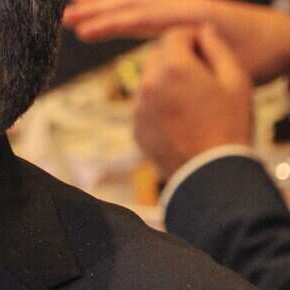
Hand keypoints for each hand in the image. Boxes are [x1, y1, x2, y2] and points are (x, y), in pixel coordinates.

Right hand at [64, 0, 289, 83]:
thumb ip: (197, 54)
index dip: (110, 24)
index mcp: (193, 15)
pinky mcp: (183, 12)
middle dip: (99, 9)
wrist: (281, 41)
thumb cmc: (260, 57)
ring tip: (76, 11)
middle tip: (66, 17)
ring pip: (137, 2)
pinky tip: (108, 12)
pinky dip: (123, 10)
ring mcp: (184, 6)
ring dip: (106, 6)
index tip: (83, 32)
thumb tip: (163, 54)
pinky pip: (146, 9)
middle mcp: (185, 5)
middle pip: (134, 4)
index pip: (142, 17)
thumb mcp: (232, 62)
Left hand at [133, 25, 251, 177]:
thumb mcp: (236, 80)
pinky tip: (179, 119)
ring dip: (164, 82)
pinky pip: (144, 106)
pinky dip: (157, 105)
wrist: (208, 173)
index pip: (173, 36)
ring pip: (147, 81)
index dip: (190, 38)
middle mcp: (148, 86)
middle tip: (198, 75)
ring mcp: (138, 109)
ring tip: (190, 101)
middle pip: (155, 56)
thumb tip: (202, 34)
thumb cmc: (229, 125)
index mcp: (174, 69)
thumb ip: (217, 49)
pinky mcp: (135, 129)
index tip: (203, 49)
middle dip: (174, 59)